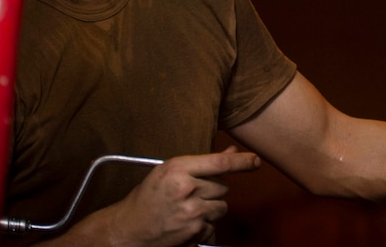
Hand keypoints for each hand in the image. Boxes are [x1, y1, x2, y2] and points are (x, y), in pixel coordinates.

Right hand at [107, 147, 260, 246]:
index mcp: (178, 169)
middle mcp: (187, 190)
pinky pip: (214, 225)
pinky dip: (205, 224)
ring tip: (189, 207)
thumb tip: (232, 152)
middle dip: (212, 189)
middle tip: (191, 193)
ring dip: (211, 207)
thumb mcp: (169, 171)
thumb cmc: (148, 197)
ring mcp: (192, 213)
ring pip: (222, 206)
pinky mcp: (195, 233)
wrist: (130, 229)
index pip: (220, 163)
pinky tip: (186, 221)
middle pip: (222, 186)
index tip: (255, 160)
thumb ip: (202, 163)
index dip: (242, 161)